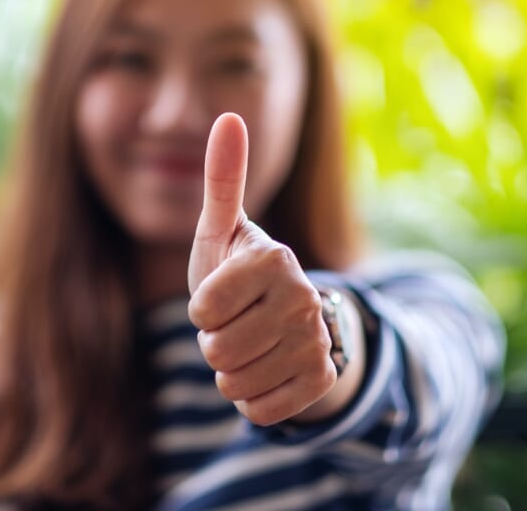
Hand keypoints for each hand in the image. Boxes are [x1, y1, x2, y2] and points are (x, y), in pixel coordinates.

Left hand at [187, 113, 355, 425]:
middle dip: (214, 343)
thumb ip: (222, 179)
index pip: (203, 310)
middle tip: (236, 323)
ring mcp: (318, 342)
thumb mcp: (222, 230)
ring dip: (231, 372)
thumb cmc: (240, 272)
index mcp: (274, 258)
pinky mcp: (324, 381)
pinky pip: (261, 411)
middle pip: (217, 350)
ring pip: (236, 384)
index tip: (221, 295)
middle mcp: (304, 297)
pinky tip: (267, 372)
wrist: (289, 320)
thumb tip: (229, 115)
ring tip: (250, 345)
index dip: (202, 310)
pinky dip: (253, 400)